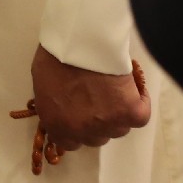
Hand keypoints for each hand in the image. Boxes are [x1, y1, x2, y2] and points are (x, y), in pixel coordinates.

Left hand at [14, 46, 149, 165]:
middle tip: (99, 97)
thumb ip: (52, 103)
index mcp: (57, 125)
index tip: (82, 115)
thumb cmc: (55, 55)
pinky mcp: (128, 113)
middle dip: (98, 120)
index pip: (70, 143)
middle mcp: (82, 131)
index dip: (78, 130)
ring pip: (119, 127)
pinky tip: (133, 86)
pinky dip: (140, 101)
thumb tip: (62, 106)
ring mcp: (106, 124)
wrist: (78, 39)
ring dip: (118, 111)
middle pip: (97, 137)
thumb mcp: (42, 82)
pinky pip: (140, 116)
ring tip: (115, 85)